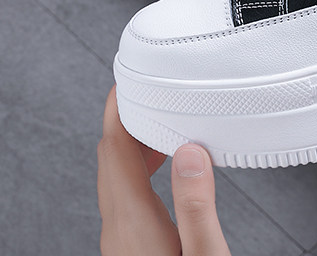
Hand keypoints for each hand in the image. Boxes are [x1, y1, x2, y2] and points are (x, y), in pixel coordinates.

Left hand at [97, 87, 230, 254]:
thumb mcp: (204, 254)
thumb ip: (197, 206)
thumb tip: (190, 153)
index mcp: (133, 222)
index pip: (115, 149)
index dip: (119, 108)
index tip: (129, 78)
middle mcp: (119, 227)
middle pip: (111, 157)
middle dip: (128, 116)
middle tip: (149, 87)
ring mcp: (122, 237)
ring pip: (116, 174)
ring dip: (135, 140)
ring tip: (163, 117)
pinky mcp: (131, 244)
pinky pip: (125, 191)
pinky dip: (140, 163)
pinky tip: (165, 161)